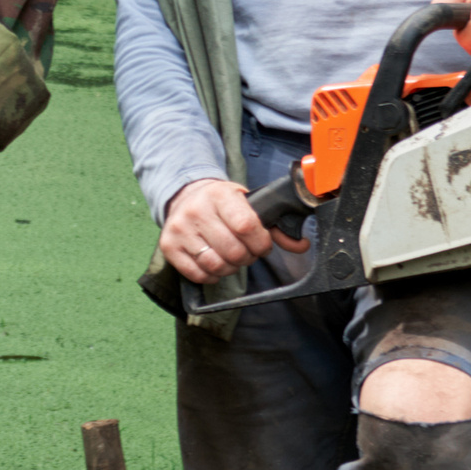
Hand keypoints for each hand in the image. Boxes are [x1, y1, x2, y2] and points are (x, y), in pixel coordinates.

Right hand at [160, 178, 306, 284]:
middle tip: (246, 251)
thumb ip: (275, 225)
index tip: (262, 244)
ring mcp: (179, 229)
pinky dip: (213, 275)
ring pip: (216, 265)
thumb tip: (302, 245)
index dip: (260, 242)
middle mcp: (196, 210)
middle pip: (233, 251)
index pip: (246, 226)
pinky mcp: (169, 246)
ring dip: (231, 268)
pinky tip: (215, 262)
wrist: (185, 196)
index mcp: (219, 194)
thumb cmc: (222, 203)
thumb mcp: (248, 204)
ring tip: (231, 257)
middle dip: (247, 257)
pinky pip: (198, 274)